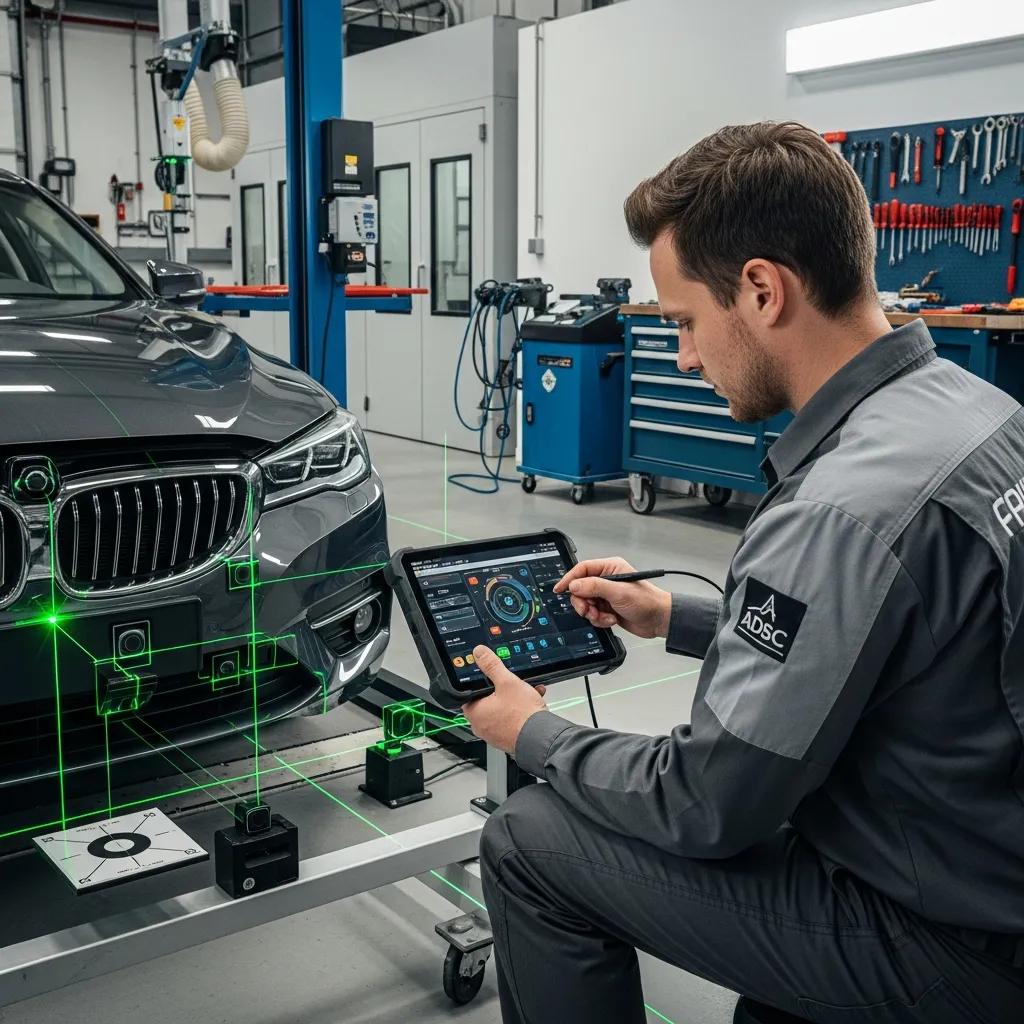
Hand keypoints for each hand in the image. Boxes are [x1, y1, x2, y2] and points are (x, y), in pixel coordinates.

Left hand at [461, 646, 547, 754]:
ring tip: (527, 692)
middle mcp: (481, 726)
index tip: (488, 677)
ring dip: (514, 699)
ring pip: (501, 710)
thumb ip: (491, 665)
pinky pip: (510, 720)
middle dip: (502, 690)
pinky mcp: (507, 738)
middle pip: (487, 701)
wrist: (541, 737)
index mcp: (475, 713)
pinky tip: (532, 703)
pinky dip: (519, 711)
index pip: (469, 693)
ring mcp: (493, 734)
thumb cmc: (522, 715)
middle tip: (512, 684)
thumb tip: (479, 653)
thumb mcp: (507, 682)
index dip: (480, 683)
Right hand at [554, 556, 671, 638]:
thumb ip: (594, 587)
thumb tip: (574, 585)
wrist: (659, 620)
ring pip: (586, 603)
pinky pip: (593, 614)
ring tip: (604, 617)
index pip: (583, 569)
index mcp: (610, 568)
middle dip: (583, 602)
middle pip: (581, 588)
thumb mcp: (618, 592)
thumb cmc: (647, 601)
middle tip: (588, 610)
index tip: (560, 589)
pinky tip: (611, 620)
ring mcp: (607, 595)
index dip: (570, 579)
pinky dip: (600, 619)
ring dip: (593, 613)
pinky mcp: (608, 608)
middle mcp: (607, 580)